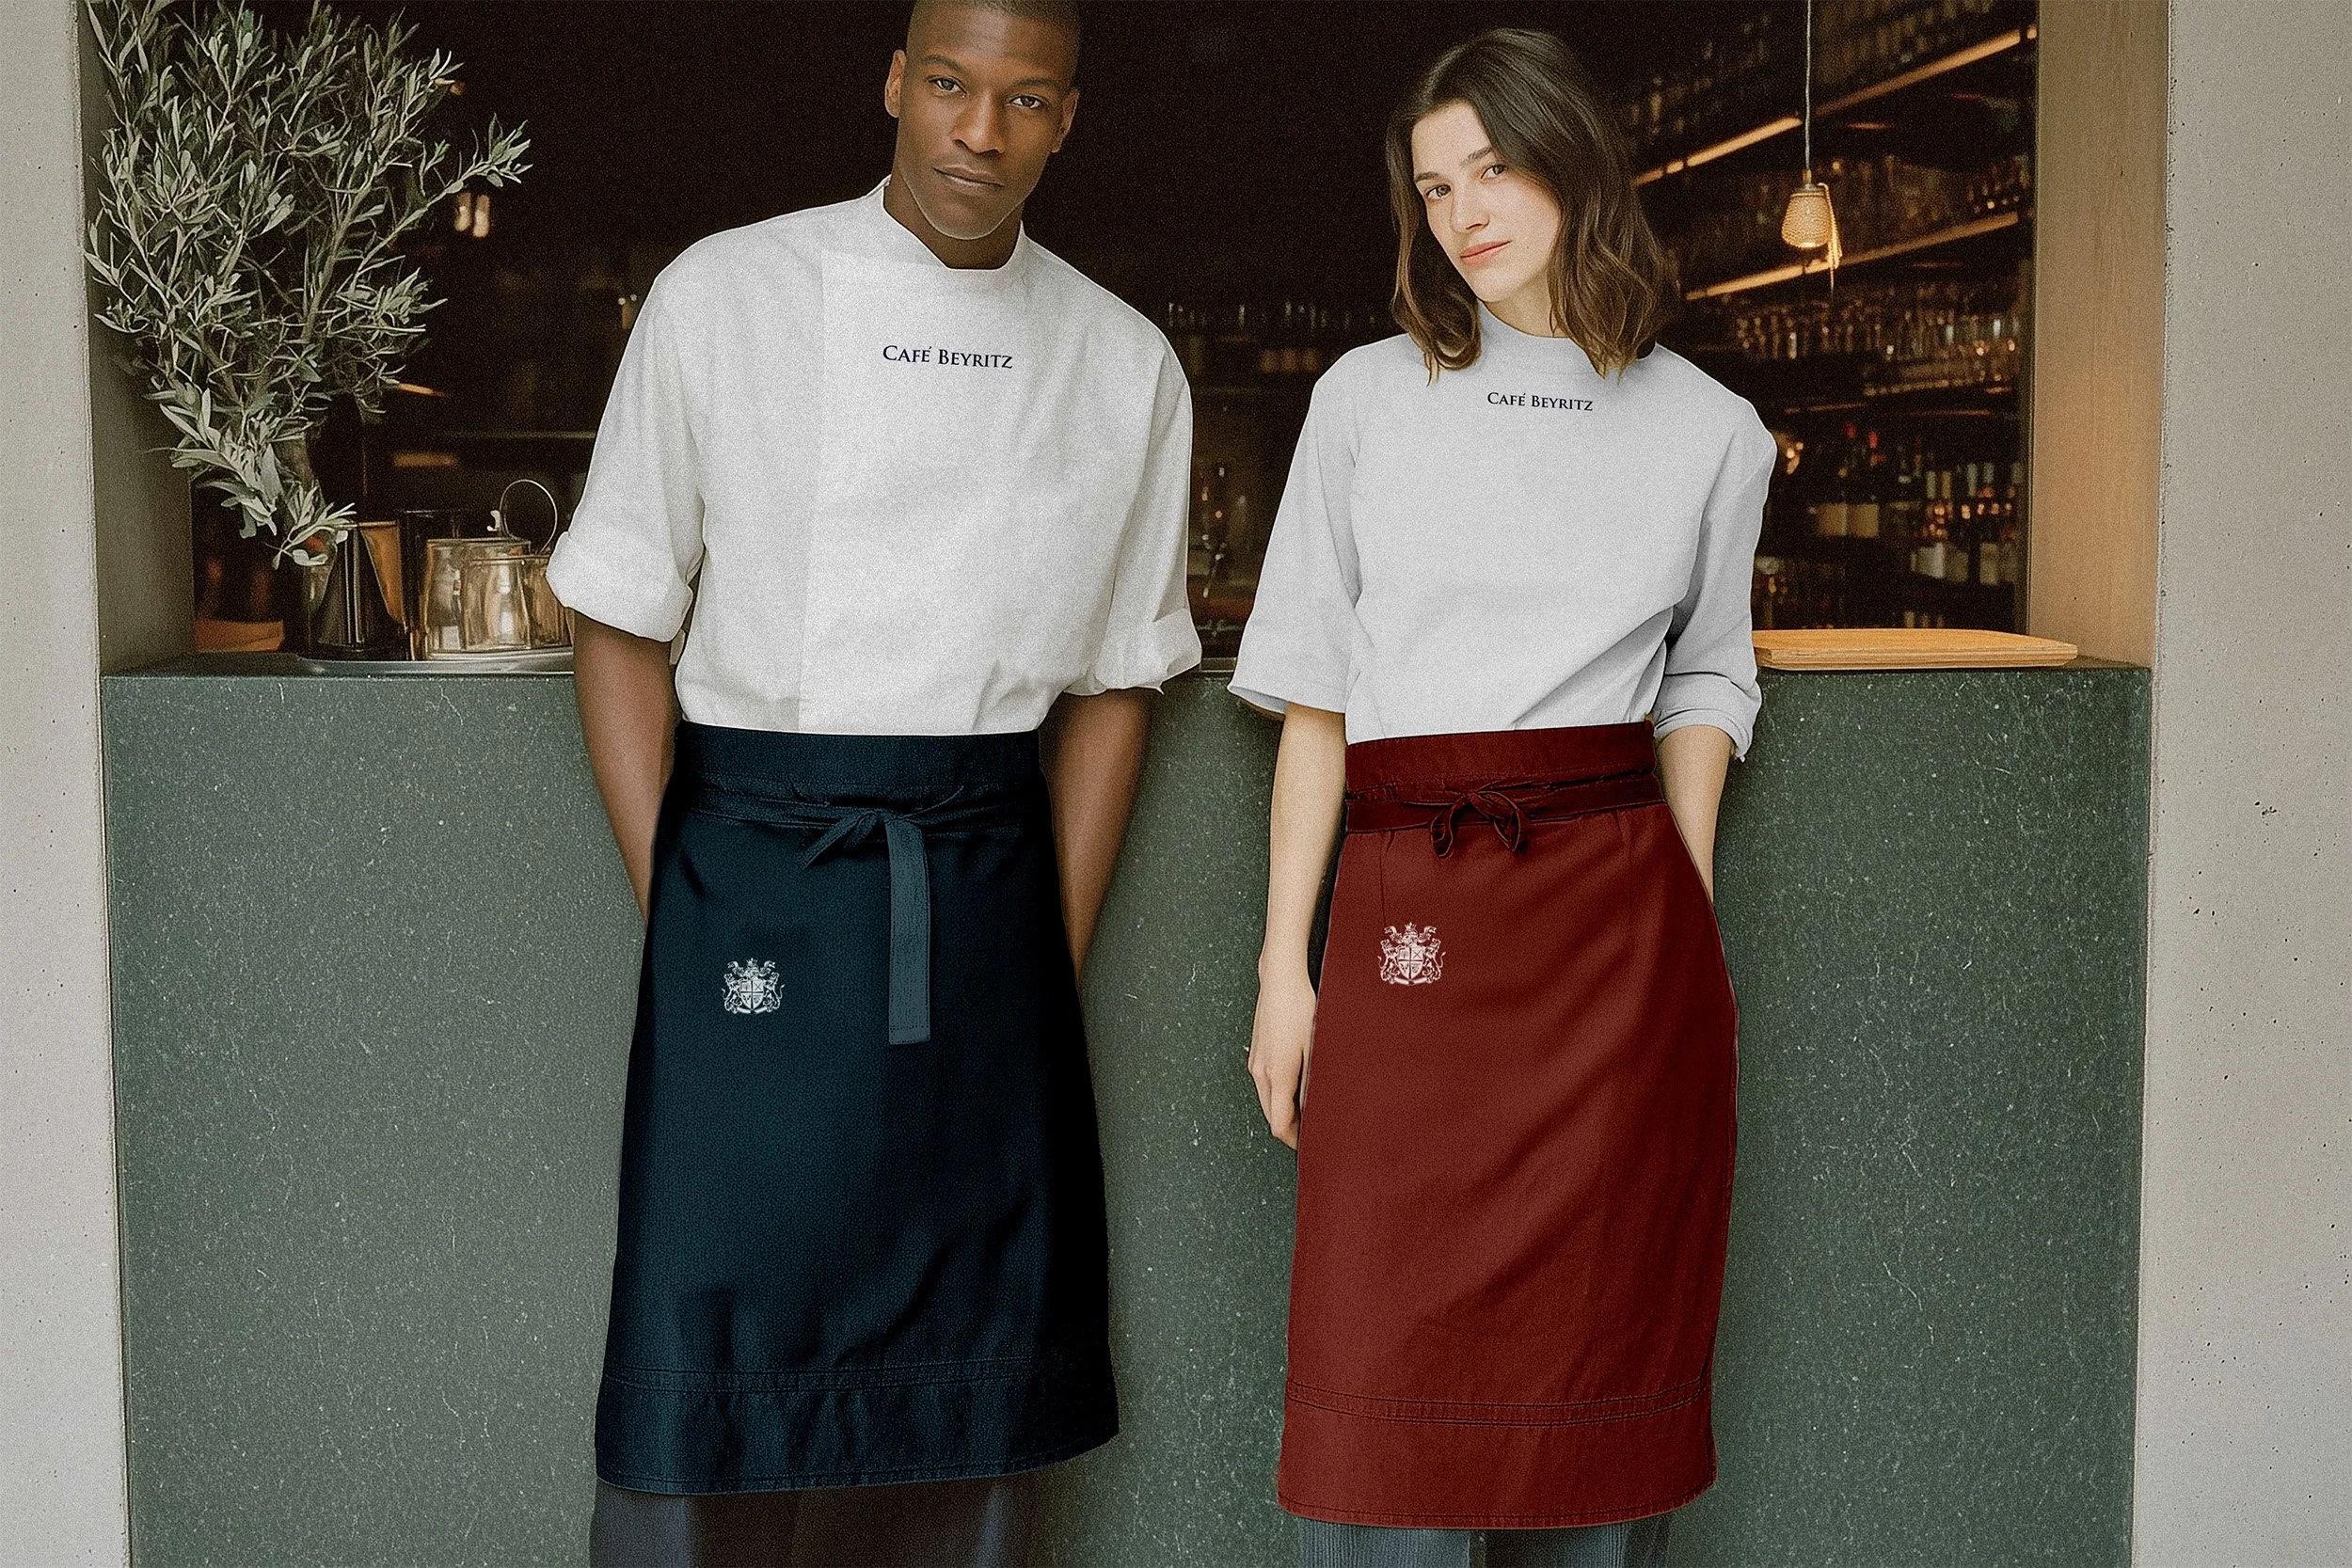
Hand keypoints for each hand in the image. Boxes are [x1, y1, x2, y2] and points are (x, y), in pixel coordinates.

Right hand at [1248, 967, 1316, 1149]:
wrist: (1280, 981)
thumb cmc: (1299, 1008)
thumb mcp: (1315, 1048)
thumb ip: (1313, 1082)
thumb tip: (1316, 1108)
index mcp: (1276, 1076)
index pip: (1280, 1125)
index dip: (1295, 1141)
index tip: (1310, 1145)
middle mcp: (1260, 1073)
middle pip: (1271, 1116)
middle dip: (1290, 1128)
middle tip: (1313, 1132)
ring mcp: (1256, 1063)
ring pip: (1268, 1101)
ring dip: (1285, 1111)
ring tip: (1309, 1110)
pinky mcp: (1257, 1054)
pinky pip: (1266, 1085)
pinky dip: (1279, 1095)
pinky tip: (1297, 1087)